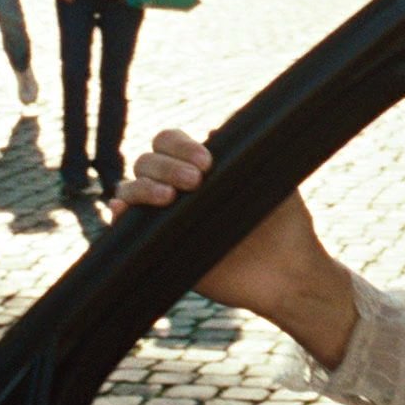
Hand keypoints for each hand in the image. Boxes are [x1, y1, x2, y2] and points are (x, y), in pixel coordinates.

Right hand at [110, 130, 332, 317]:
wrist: (286, 272)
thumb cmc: (285, 224)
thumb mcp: (273, 179)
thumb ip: (245, 154)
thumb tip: (212, 132)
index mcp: (202, 169)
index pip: (170, 142)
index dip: (180, 146)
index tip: (205, 162)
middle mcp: (179, 190)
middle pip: (148, 161)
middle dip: (167, 166)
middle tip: (196, 182)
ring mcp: (164, 217)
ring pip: (131, 187)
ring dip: (142, 186)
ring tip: (169, 199)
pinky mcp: (156, 247)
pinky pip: (124, 226)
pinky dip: (117, 214)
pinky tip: (123, 211)